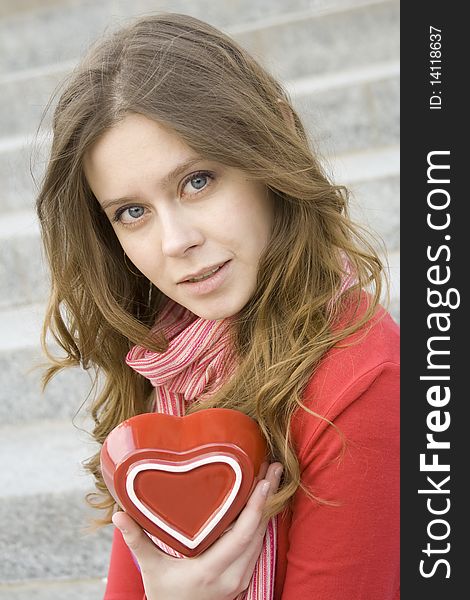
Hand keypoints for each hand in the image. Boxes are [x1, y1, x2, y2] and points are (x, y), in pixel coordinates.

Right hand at [112, 462, 282, 599]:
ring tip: (272, 476)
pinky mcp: (244, 577)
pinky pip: (258, 545)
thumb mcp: (151, 570)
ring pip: (262, 538)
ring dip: (268, 507)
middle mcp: (232, 575)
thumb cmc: (166, 598)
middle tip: (275, 466)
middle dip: (269, 497)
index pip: (242, 534)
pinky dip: (262, 522)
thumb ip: (137, 541)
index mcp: (211, 571)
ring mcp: (241, 578)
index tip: (264, 480)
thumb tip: (119, 514)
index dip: (256, 506)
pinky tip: (263, 502)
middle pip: (259, 532)